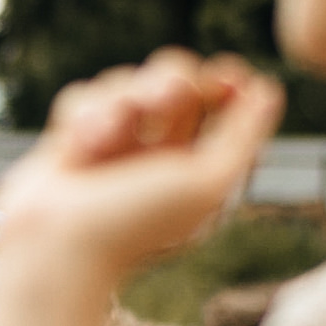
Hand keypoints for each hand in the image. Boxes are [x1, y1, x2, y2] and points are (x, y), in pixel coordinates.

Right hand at [0, 51, 284, 281]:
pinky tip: (81, 146)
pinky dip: (84, 116)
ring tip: (108, 133)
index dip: (226, 82)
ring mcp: (114, 142)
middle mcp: (157, 151)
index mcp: (196, 165)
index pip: (220, 104)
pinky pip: (83, 95)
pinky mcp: (71, 136)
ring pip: (127, 82)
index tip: (229, 78)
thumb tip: (269, 88)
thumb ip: (243, 136)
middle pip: (176, 77)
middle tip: (170, 94)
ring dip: (122, 100)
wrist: (55, 247)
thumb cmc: (135, 224)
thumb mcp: (207, 183)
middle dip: (172, 80)